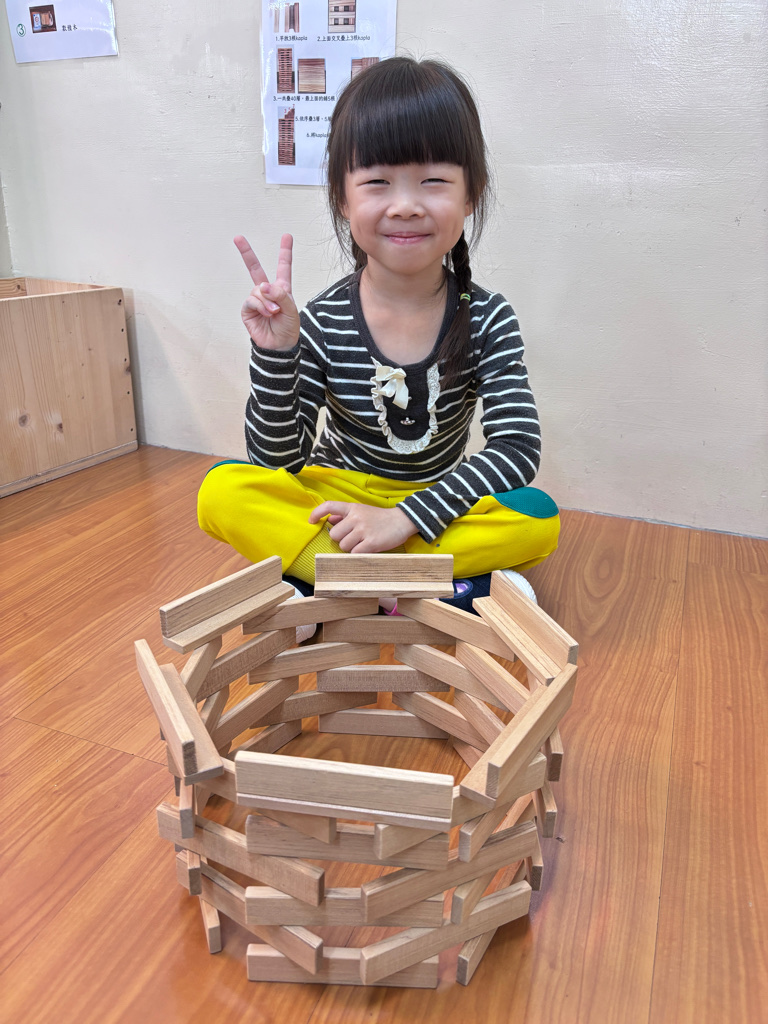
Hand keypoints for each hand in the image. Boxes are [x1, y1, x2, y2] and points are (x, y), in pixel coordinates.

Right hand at [235, 233, 299, 350]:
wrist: (279, 345)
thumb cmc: (288, 327)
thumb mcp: (291, 309)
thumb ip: (280, 295)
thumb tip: (262, 285)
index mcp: (281, 289)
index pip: (283, 267)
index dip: (285, 252)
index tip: (286, 236)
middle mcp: (267, 292)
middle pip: (255, 269)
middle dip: (246, 253)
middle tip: (237, 238)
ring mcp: (256, 300)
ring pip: (257, 290)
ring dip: (267, 301)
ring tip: (274, 312)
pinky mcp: (248, 310)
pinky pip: (251, 300)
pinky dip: (260, 306)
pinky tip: (267, 314)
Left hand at [309, 502, 418, 552]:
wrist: (402, 521)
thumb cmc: (380, 518)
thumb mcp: (362, 511)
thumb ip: (345, 515)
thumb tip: (330, 520)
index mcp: (352, 508)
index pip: (329, 506)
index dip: (317, 513)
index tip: (311, 521)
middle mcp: (356, 517)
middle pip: (334, 535)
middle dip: (340, 540)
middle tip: (352, 539)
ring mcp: (363, 530)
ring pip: (343, 546)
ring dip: (350, 548)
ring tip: (361, 543)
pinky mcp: (371, 543)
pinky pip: (354, 553)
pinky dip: (358, 554)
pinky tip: (366, 549)